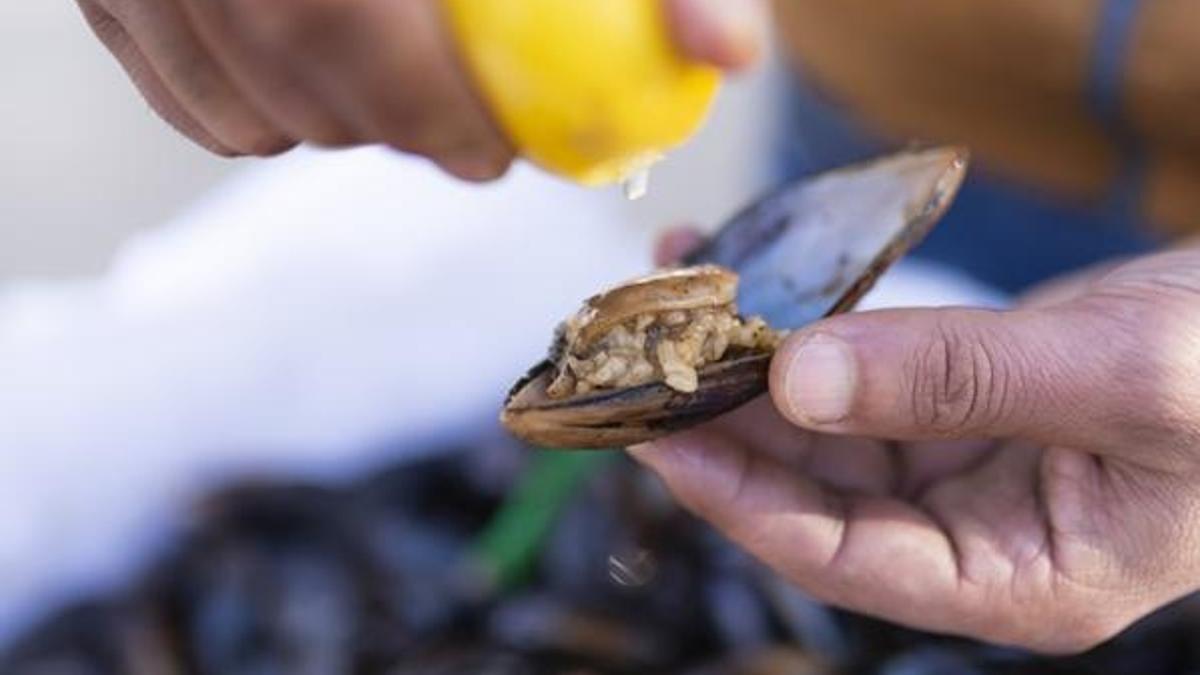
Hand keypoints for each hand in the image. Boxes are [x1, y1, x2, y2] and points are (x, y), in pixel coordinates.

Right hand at [78, 0, 765, 178]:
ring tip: (395, 115)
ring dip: (314, 122)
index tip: (498, 154)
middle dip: (384, 127)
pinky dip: (229, 104)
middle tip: (463, 151)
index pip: (350, 17)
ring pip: (215, 70)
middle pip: (279, 46)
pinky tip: (307, 92)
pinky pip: (156, 59)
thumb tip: (727, 55)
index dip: (429, 110)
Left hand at [633, 236, 1199, 652]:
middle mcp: (974, 535)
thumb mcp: (1118, 378)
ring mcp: (960, 467)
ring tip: (680, 306)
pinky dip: (805, 336)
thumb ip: (959, 380)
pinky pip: (859, 375)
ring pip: (826, 431)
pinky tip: (751, 289)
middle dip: (729, 429)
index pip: (845, 558)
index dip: (745, 502)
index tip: (662, 441)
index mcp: (1018, 580)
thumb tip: (799, 380)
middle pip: (816, 494)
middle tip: (644, 364)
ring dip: (751, 372)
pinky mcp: (954, 402)